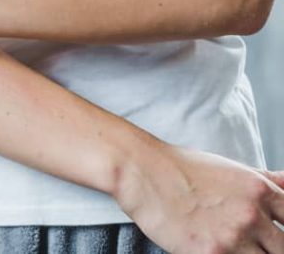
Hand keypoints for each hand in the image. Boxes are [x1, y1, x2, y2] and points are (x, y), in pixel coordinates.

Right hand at [115, 141, 283, 253]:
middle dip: (272, 249)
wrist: (143, 171)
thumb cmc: (181, 168)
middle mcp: (252, 214)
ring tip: (230, 246)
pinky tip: (215, 249)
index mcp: (260, 190)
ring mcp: (233, 236)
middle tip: (252, 245)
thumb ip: (265, 179)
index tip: (274, 235)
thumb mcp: (230, 167)